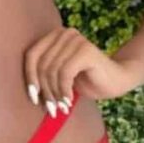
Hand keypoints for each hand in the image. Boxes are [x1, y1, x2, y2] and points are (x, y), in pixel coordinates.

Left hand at [23, 27, 137, 115]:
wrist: (117, 80)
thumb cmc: (85, 80)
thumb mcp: (58, 77)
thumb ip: (43, 74)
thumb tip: (26, 90)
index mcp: (53, 35)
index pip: (31, 55)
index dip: (29, 77)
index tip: (33, 98)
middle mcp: (63, 33)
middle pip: (41, 64)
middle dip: (44, 90)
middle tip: (51, 109)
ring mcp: (75, 39)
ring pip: (52, 70)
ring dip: (55, 93)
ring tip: (62, 108)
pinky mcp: (86, 49)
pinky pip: (65, 73)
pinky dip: (64, 90)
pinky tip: (69, 102)